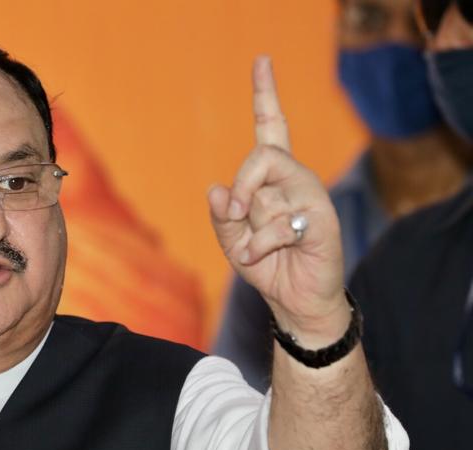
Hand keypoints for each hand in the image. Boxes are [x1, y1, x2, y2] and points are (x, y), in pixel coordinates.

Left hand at [208, 57, 349, 346]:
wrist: (296, 301)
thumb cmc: (268, 266)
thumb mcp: (233, 241)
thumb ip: (222, 216)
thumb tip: (215, 189)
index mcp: (274, 178)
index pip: (271, 128)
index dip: (265, 95)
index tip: (261, 61)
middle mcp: (296, 179)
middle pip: (263, 153)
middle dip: (242, 185)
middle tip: (233, 214)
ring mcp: (311, 197)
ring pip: (269, 188)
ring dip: (250, 226)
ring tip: (252, 249)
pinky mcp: (321, 220)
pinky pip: (280, 223)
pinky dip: (261, 245)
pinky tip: (262, 258)